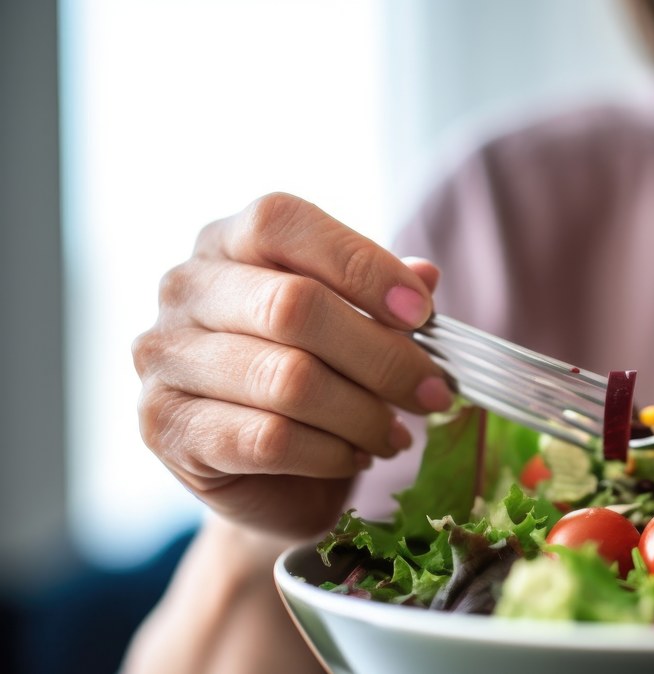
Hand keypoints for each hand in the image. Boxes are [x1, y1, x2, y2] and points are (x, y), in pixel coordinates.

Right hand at [133, 193, 452, 536]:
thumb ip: (383, 297)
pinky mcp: (169, 429)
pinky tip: (354, 456)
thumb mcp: (355, 328)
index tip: (422, 313)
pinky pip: (270, 439)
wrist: (271, 480)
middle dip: (382, 355)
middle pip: (293, 305)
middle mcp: (184, 289)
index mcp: (227, 242)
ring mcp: (165, 359)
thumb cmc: (317, 383)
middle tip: (432, 391)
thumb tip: (425, 275)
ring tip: (393, 433)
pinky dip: (330, 452)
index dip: (361, 264)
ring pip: (288, 379)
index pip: (283, 223)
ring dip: (363, 413)